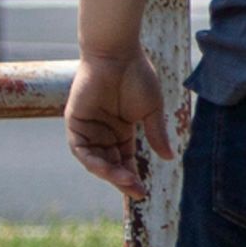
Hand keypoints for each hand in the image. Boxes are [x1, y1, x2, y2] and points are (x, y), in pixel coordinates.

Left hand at [65, 49, 173, 199]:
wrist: (117, 54)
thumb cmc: (137, 76)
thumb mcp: (151, 110)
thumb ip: (156, 134)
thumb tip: (169, 157)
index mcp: (121, 129)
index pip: (125, 159)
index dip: (133, 176)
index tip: (144, 191)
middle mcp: (103, 132)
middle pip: (111, 163)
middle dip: (122, 179)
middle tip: (136, 191)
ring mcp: (88, 127)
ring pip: (95, 160)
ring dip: (109, 173)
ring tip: (125, 181)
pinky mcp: (75, 122)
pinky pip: (81, 149)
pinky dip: (92, 161)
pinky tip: (107, 169)